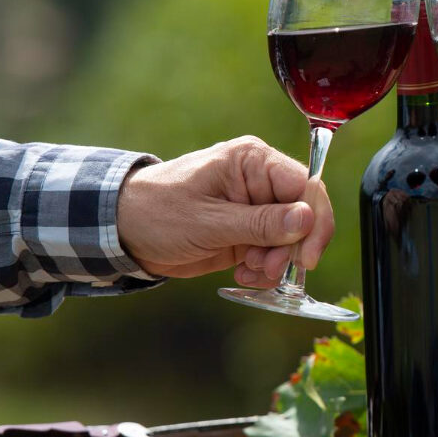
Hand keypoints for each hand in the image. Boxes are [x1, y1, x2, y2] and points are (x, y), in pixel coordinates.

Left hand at [116, 136, 333, 287]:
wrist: (123, 230)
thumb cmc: (157, 213)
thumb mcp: (209, 221)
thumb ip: (260, 223)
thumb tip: (306, 220)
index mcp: (253, 161)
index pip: (306, 186)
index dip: (315, 222)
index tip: (308, 258)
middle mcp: (261, 181)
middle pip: (304, 216)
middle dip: (291, 249)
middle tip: (269, 270)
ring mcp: (256, 208)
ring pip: (292, 239)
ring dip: (276, 263)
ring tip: (248, 273)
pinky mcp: (249, 232)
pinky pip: (274, 253)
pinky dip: (265, 270)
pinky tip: (243, 275)